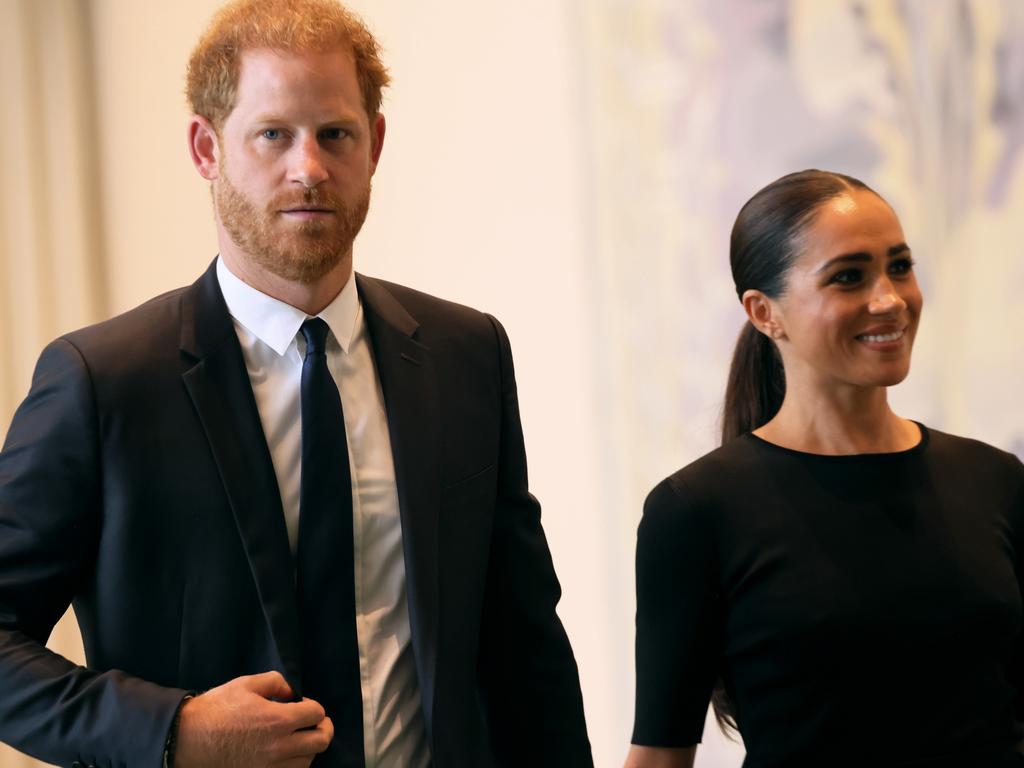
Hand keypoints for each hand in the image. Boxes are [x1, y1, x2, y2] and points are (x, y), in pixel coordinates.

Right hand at [174, 671, 332, 767]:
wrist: (186, 740)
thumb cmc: (215, 710)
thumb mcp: (246, 684)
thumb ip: (276, 682)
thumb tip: (292, 692)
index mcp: (279, 720)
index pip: (317, 713)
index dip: (313, 706)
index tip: (303, 704)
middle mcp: (279, 747)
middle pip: (321, 741)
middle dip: (322, 728)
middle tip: (315, 722)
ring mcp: (270, 767)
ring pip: (308, 761)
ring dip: (308, 747)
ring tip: (298, 738)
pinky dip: (294, 764)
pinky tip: (285, 754)